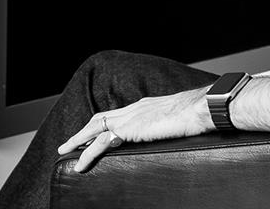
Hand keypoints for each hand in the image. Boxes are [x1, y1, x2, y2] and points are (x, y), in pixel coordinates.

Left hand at [57, 86, 213, 171]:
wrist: (203, 108)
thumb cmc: (201, 113)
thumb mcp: (184, 120)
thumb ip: (175, 125)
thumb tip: (183, 133)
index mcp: (149, 105)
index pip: (121, 113)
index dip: (108, 123)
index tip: (98, 133)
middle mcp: (137, 108)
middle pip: (104, 117)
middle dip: (86, 129)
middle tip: (73, 141)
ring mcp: (132, 116)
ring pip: (96, 127)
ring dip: (79, 139)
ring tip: (67, 150)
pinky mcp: (129, 128)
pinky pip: (101, 142)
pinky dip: (88, 153)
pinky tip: (81, 164)